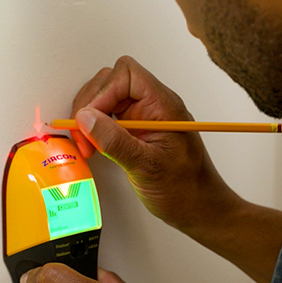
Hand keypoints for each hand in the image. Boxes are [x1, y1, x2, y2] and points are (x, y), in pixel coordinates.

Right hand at [69, 56, 240, 235]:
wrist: (198, 207)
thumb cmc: (185, 189)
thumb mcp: (147, 167)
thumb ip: (115, 141)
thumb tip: (85, 118)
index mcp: (163, 105)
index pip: (127, 74)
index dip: (103, 92)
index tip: (89, 119)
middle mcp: (153, 106)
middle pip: (111, 82)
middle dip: (90, 106)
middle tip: (83, 136)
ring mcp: (143, 116)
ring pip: (106, 98)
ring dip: (89, 117)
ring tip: (87, 144)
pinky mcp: (135, 130)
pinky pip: (109, 116)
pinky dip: (95, 128)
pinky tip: (94, 146)